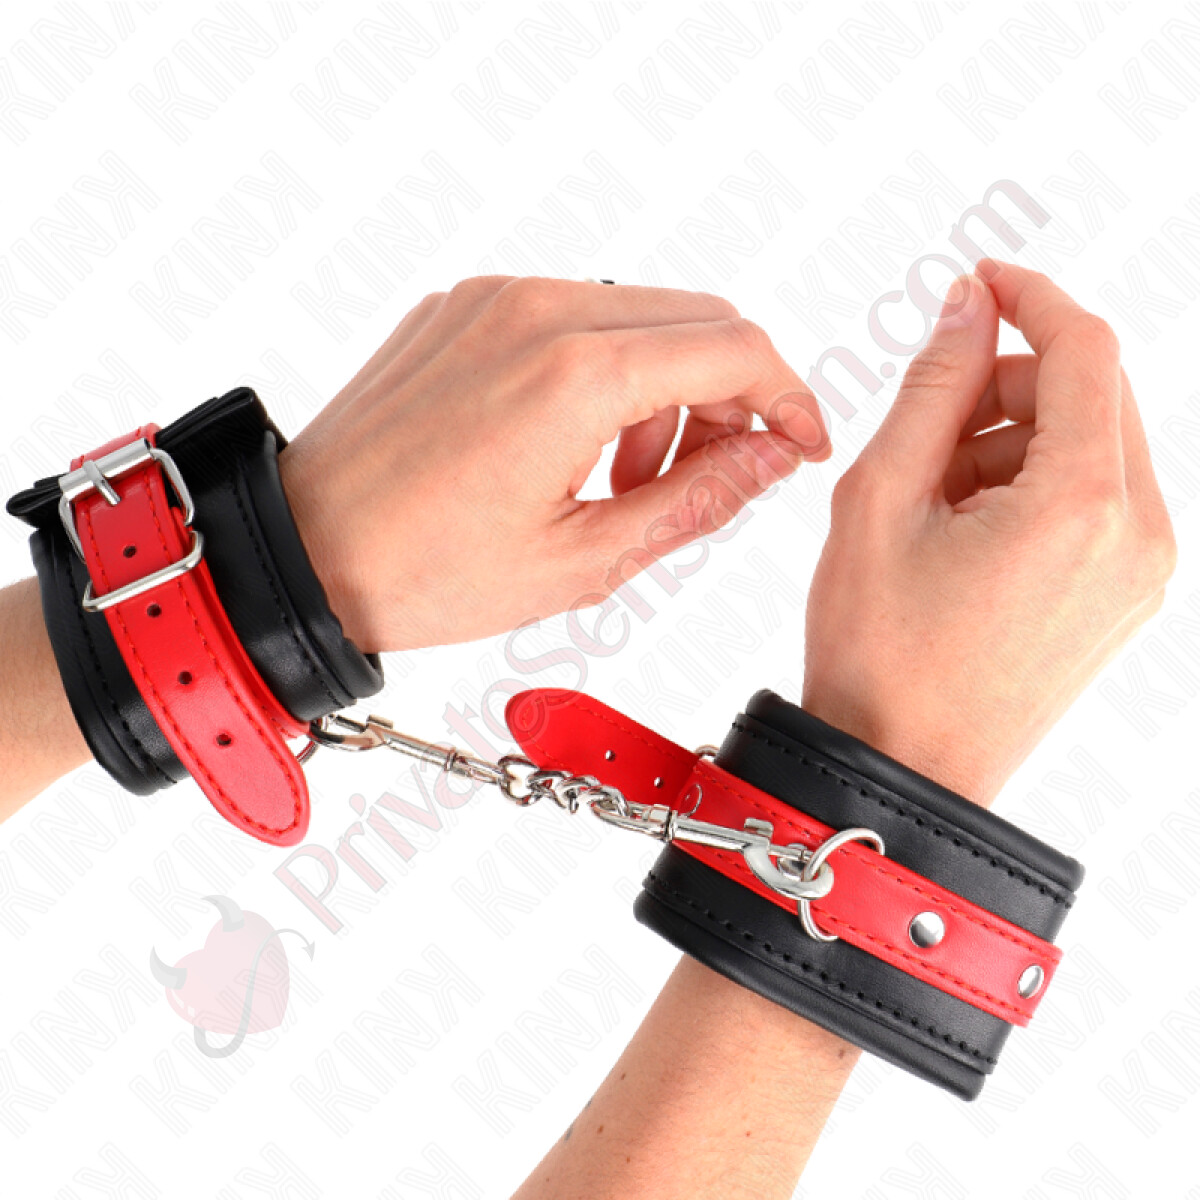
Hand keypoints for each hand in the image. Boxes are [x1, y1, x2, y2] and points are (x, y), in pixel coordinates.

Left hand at [277, 276, 828, 652]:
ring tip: (621, 479)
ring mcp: (490, 300)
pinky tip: (566, 444)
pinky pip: (565, 315)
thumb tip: (769, 458)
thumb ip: (696, 500)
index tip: (798, 445)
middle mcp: (534, 311)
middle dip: (725, 398)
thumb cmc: (421, 571)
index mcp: (574, 375)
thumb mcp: (582, 561)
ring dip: (660, 388)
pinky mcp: (458, 306)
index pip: (734, 350)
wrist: (301, 550)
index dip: (788, 398)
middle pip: (693, 319)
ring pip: (633, 314)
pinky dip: (597, 371)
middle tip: (706, 478)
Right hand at [803, 260, 1176, 804]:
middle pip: (1091, 394)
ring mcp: (1140, 573)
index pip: (1083, 349)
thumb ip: (933, 387)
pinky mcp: (1125, 597)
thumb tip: (965, 308)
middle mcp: (1137, 535)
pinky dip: (1032, 486)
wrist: (901, 768)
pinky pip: (1093, 499)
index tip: (979, 283)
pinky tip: (964, 531)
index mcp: (1081, 506)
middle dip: (1008, 386)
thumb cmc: (879, 653)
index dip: (1029, 297)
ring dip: (1014, 440)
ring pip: (1090, 445)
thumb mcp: (881, 499)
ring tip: (933, 503)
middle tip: (926, 428)